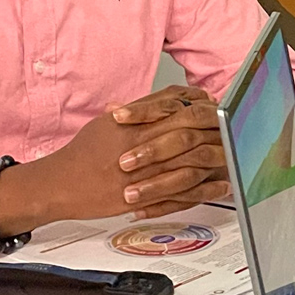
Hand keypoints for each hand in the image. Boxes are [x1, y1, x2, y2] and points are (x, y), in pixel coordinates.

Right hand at [0, 85, 229, 228]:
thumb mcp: (109, 123)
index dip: (200, 105)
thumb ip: (141, 110)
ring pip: (189, 161)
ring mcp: (144, 172)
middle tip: (234, 126)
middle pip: (188, 130)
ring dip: (215, 157)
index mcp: (133, 125)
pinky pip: (183, 192)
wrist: (60, 185)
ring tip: (234, 154)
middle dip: (214, 127)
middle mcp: (140, 146)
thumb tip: (169, 98)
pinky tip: (221, 184)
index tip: (215, 105)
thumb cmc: (83, 155)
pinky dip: (206, 188)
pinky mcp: (145, 196)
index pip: (175, 107)